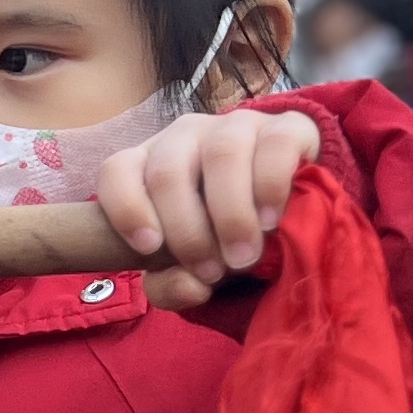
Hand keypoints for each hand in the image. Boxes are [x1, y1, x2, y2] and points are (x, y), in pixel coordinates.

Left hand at [99, 105, 318, 294]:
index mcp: (151, 165)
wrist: (294, 211)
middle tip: (212, 272)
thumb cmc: (225, 239)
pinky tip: (271, 219)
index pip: (118, 170)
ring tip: (243, 256)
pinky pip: (273, 145)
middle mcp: (186, 138)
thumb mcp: (193, 270)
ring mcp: (233, 126)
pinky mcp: (284, 125)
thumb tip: (191, 287)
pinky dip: (270, 187)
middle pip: (168, 172)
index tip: (148, 247)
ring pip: (221, 154)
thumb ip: (174, 286)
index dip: (127, 207)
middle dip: (187, 231)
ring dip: (230, 214)